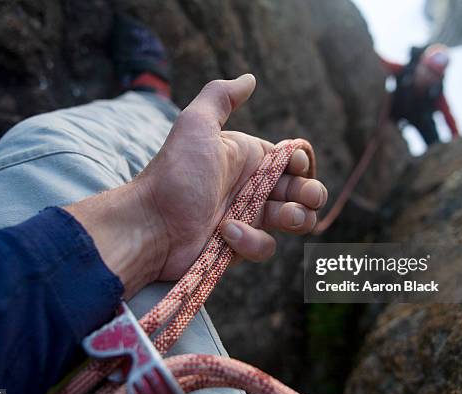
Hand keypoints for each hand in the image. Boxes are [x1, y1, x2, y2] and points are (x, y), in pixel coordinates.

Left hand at [66, 74, 326, 297]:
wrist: (149, 224)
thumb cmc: (175, 173)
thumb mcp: (195, 124)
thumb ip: (221, 96)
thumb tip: (250, 78)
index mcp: (248, 159)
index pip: (291, 161)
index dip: (301, 164)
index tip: (292, 165)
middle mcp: (251, 188)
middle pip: (300, 192)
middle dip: (311, 193)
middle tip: (305, 197)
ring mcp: (247, 218)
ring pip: (293, 221)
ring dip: (298, 218)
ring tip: (284, 215)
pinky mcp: (239, 247)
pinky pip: (265, 246)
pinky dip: (252, 241)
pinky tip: (227, 233)